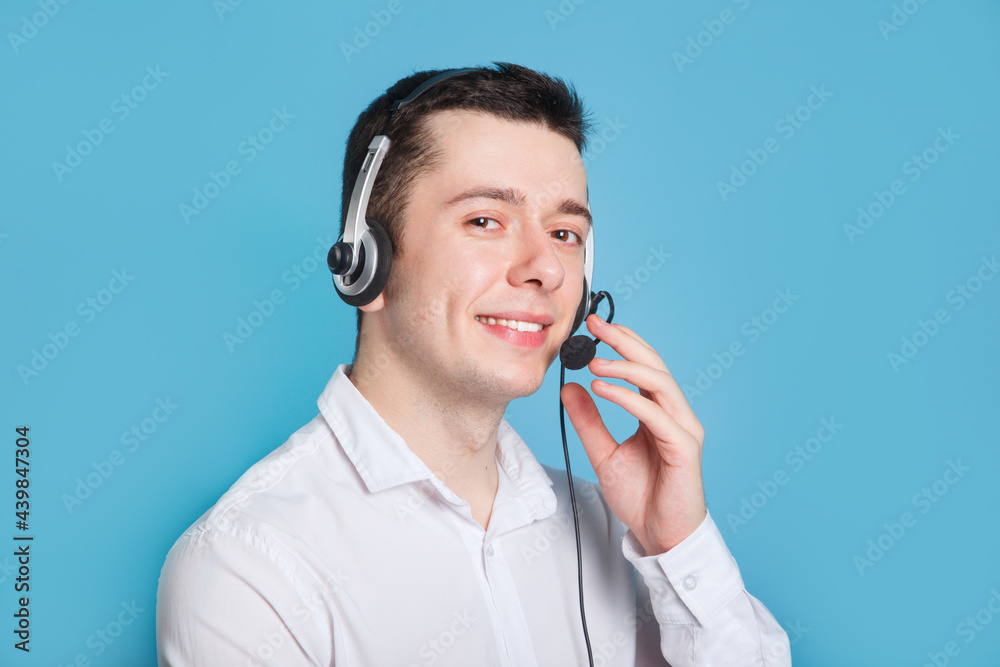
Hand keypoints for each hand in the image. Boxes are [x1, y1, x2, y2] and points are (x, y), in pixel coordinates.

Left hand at [560, 314, 706, 554]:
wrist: (660, 535)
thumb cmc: (641, 496)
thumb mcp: (603, 453)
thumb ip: (588, 421)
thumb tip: (568, 388)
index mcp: (659, 411)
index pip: (643, 366)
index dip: (621, 343)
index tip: (592, 327)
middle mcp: (675, 414)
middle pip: (654, 365)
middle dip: (625, 341)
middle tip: (595, 325)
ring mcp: (683, 429)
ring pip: (659, 383)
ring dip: (626, 367)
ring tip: (595, 360)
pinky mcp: (684, 447)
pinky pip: (655, 414)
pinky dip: (629, 398)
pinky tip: (603, 389)